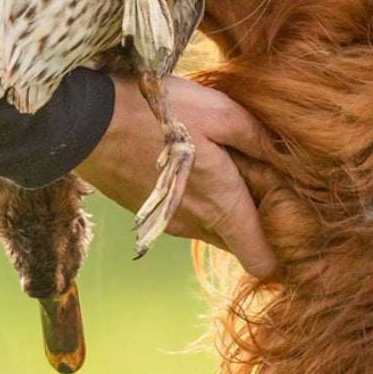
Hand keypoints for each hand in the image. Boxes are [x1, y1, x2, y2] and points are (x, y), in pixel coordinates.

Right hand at [76, 75, 279, 278]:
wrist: (84, 122)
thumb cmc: (158, 114)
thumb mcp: (221, 112)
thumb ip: (259, 139)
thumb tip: (288, 157)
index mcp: (222, 207)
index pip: (262, 261)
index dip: (280, 245)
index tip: (286, 214)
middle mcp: (197, 226)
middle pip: (239, 242)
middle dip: (253, 218)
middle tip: (256, 173)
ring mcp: (169, 222)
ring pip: (212, 227)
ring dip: (222, 205)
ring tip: (222, 159)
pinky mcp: (149, 211)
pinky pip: (186, 216)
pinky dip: (196, 198)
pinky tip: (190, 159)